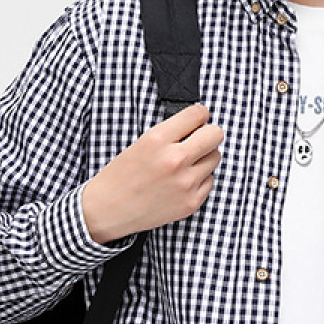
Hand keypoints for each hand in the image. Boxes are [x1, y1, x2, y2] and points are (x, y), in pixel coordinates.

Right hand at [81, 102, 224, 243]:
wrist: (109, 210)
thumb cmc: (121, 176)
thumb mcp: (141, 142)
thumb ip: (171, 133)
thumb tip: (199, 124)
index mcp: (158, 139)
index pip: (198, 114)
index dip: (199, 115)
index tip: (198, 119)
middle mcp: (175, 160)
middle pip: (215, 134)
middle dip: (208, 135)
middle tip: (197, 140)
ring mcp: (185, 183)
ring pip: (215, 157)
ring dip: (204, 157)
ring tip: (185, 164)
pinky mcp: (191, 202)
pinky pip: (210, 180)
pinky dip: (200, 179)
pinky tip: (181, 182)